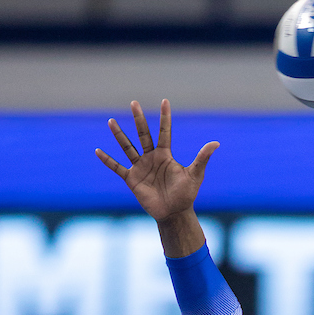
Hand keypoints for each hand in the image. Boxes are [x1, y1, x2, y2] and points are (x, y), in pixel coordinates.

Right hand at [96, 99, 217, 223]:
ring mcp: (140, 167)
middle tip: (134, 103)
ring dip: (119, 135)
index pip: (164, 132)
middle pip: (143, 134)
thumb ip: (202, 158)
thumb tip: (216, 143)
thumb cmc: (186, 194)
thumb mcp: (195, 175)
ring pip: (128, 147)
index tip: (165, 101)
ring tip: (111, 121)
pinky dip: (107, 160)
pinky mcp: (132, 179)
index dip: (165, 118)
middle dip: (139, 119)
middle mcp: (151, 158)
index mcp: (165, 155)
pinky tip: (97, 151)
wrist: (174, 213)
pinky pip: (117, 168)